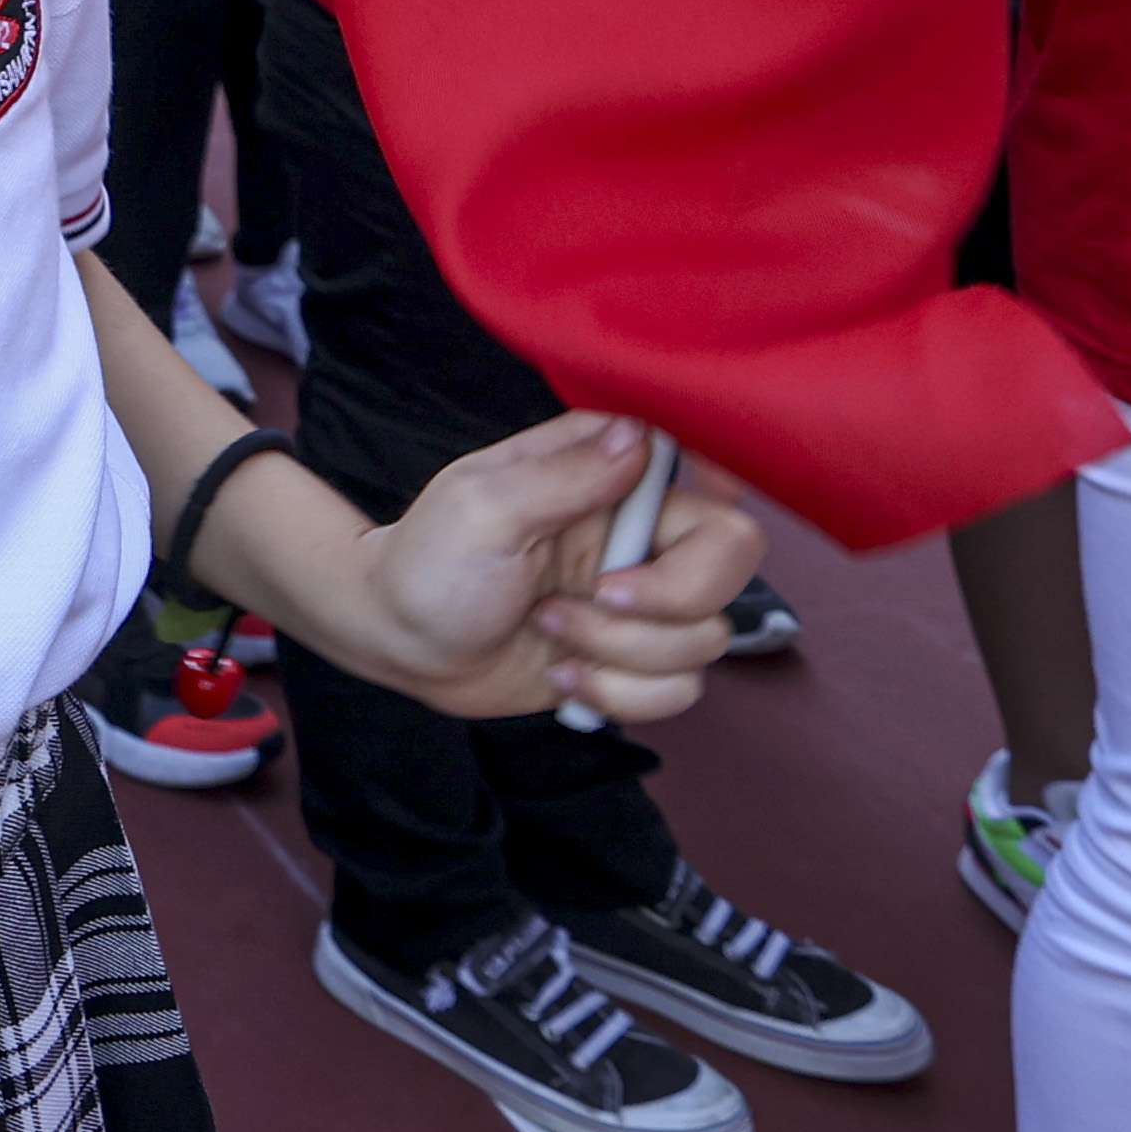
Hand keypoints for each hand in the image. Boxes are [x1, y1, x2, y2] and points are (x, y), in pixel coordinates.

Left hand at [339, 412, 760, 725]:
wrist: (399, 641)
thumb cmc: (430, 561)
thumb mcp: (483, 506)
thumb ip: (565, 474)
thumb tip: (639, 436)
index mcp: (607, 478)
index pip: (709, 479)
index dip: (705, 516)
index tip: (641, 545)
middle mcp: (637, 535)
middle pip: (731, 564)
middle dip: (668, 600)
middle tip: (598, 599)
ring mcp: (640, 602)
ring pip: (705, 638)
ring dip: (623, 652)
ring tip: (549, 632)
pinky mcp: (631, 661)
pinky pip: (679, 690)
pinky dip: (620, 695)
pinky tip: (564, 675)